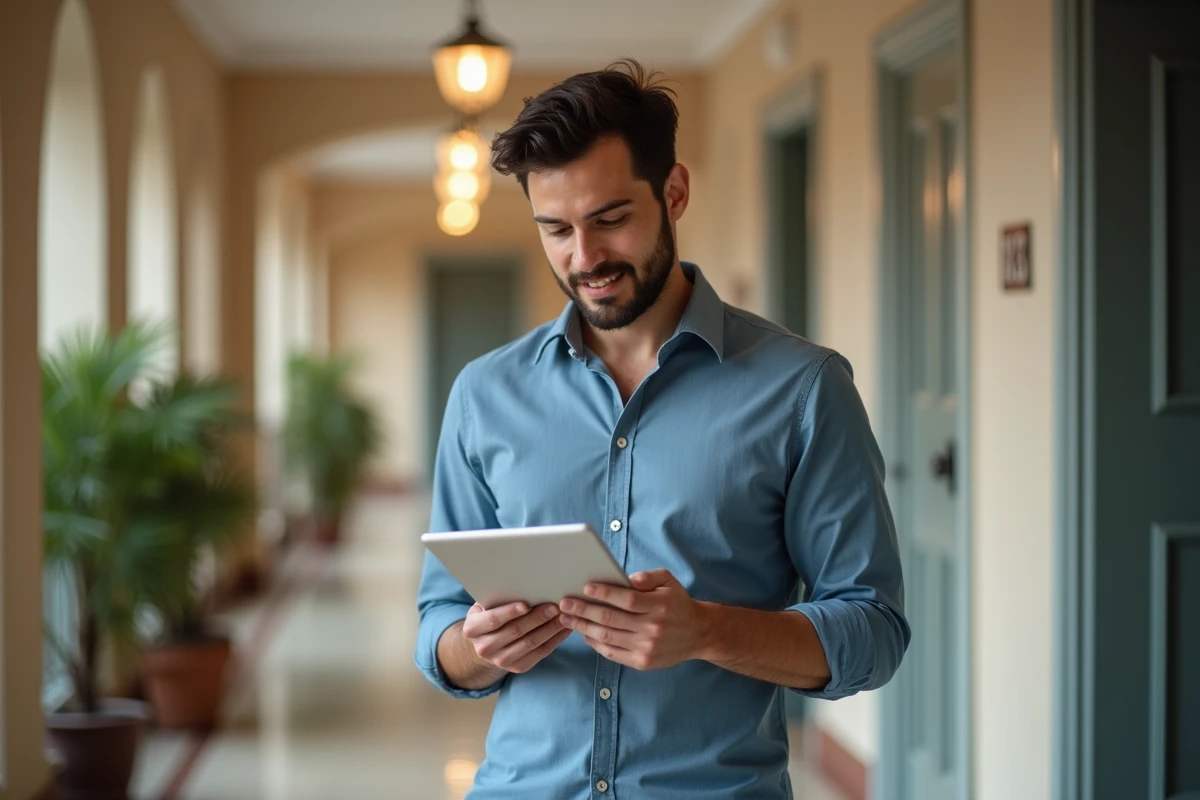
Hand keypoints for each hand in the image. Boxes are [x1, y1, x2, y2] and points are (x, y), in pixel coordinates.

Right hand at [462, 601, 570, 673]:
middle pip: (515, 631)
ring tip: (564, 616)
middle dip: (537, 618)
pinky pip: (540, 653)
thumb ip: (499, 597)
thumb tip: (525, 582)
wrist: (487, 642)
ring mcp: (500, 661)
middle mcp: (484, 648)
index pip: (492, 620)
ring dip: (550, 629)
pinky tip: (564, 628)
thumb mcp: (487, 604)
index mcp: (473, 628)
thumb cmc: (490, 613)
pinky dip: (555, 640)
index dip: (509, 612)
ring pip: (530, 643)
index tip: (526, 604)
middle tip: (555, 606)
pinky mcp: (518, 668)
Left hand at [558, 569, 708, 670]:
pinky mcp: (642, 662)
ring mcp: (647, 648)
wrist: (698, 634)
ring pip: (608, 637)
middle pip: (611, 619)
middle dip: (584, 610)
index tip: (585, 587)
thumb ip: (648, 577)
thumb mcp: (669, 582)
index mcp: (659, 606)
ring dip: (584, 627)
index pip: (627, 600)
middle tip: (565, 603)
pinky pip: (613, 653)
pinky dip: (595, 644)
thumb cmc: (677, 603)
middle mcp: (652, 628)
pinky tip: (584, 633)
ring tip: (567, 619)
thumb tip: (627, 579)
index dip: (605, 593)